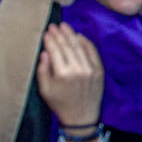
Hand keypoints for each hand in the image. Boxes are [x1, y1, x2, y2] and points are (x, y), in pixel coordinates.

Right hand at [37, 22, 104, 141]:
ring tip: (65, 26)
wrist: (81, 117)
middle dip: (60, 33)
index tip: (46, 31)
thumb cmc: (60, 103)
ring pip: (80, 46)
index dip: (50, 39)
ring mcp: (90, 69)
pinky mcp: (99, 71)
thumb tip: (45, 52)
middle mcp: (78, 69)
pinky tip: (79, 36)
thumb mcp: (45, 89)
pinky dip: (86, 43)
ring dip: (72, 35)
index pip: (55, 50)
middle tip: (54, 25)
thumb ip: (43, 70)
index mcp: (63, 74)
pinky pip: (92, 52)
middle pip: (68, 45)